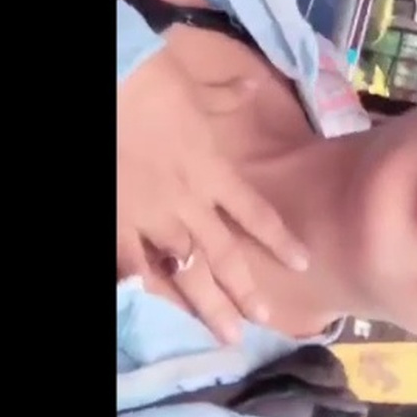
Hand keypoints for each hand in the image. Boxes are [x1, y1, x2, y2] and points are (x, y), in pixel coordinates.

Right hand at [117, 48, 308, 342]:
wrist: (113, 83)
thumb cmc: (152, 81)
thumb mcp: (195, 85)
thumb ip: (223, 96)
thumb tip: (249, 84)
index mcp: (213, 171)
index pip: (255, 213)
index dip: (280, 240)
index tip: (303, 263)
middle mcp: (189, 202)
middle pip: (225, 255)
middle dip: (245, 290)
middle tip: (265, 321)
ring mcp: (152, 217)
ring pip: (186, 271)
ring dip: (206, 304)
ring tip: (224, 334)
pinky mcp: (118, 222)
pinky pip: (133, 263)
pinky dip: (141, 285)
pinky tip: (152, 309)